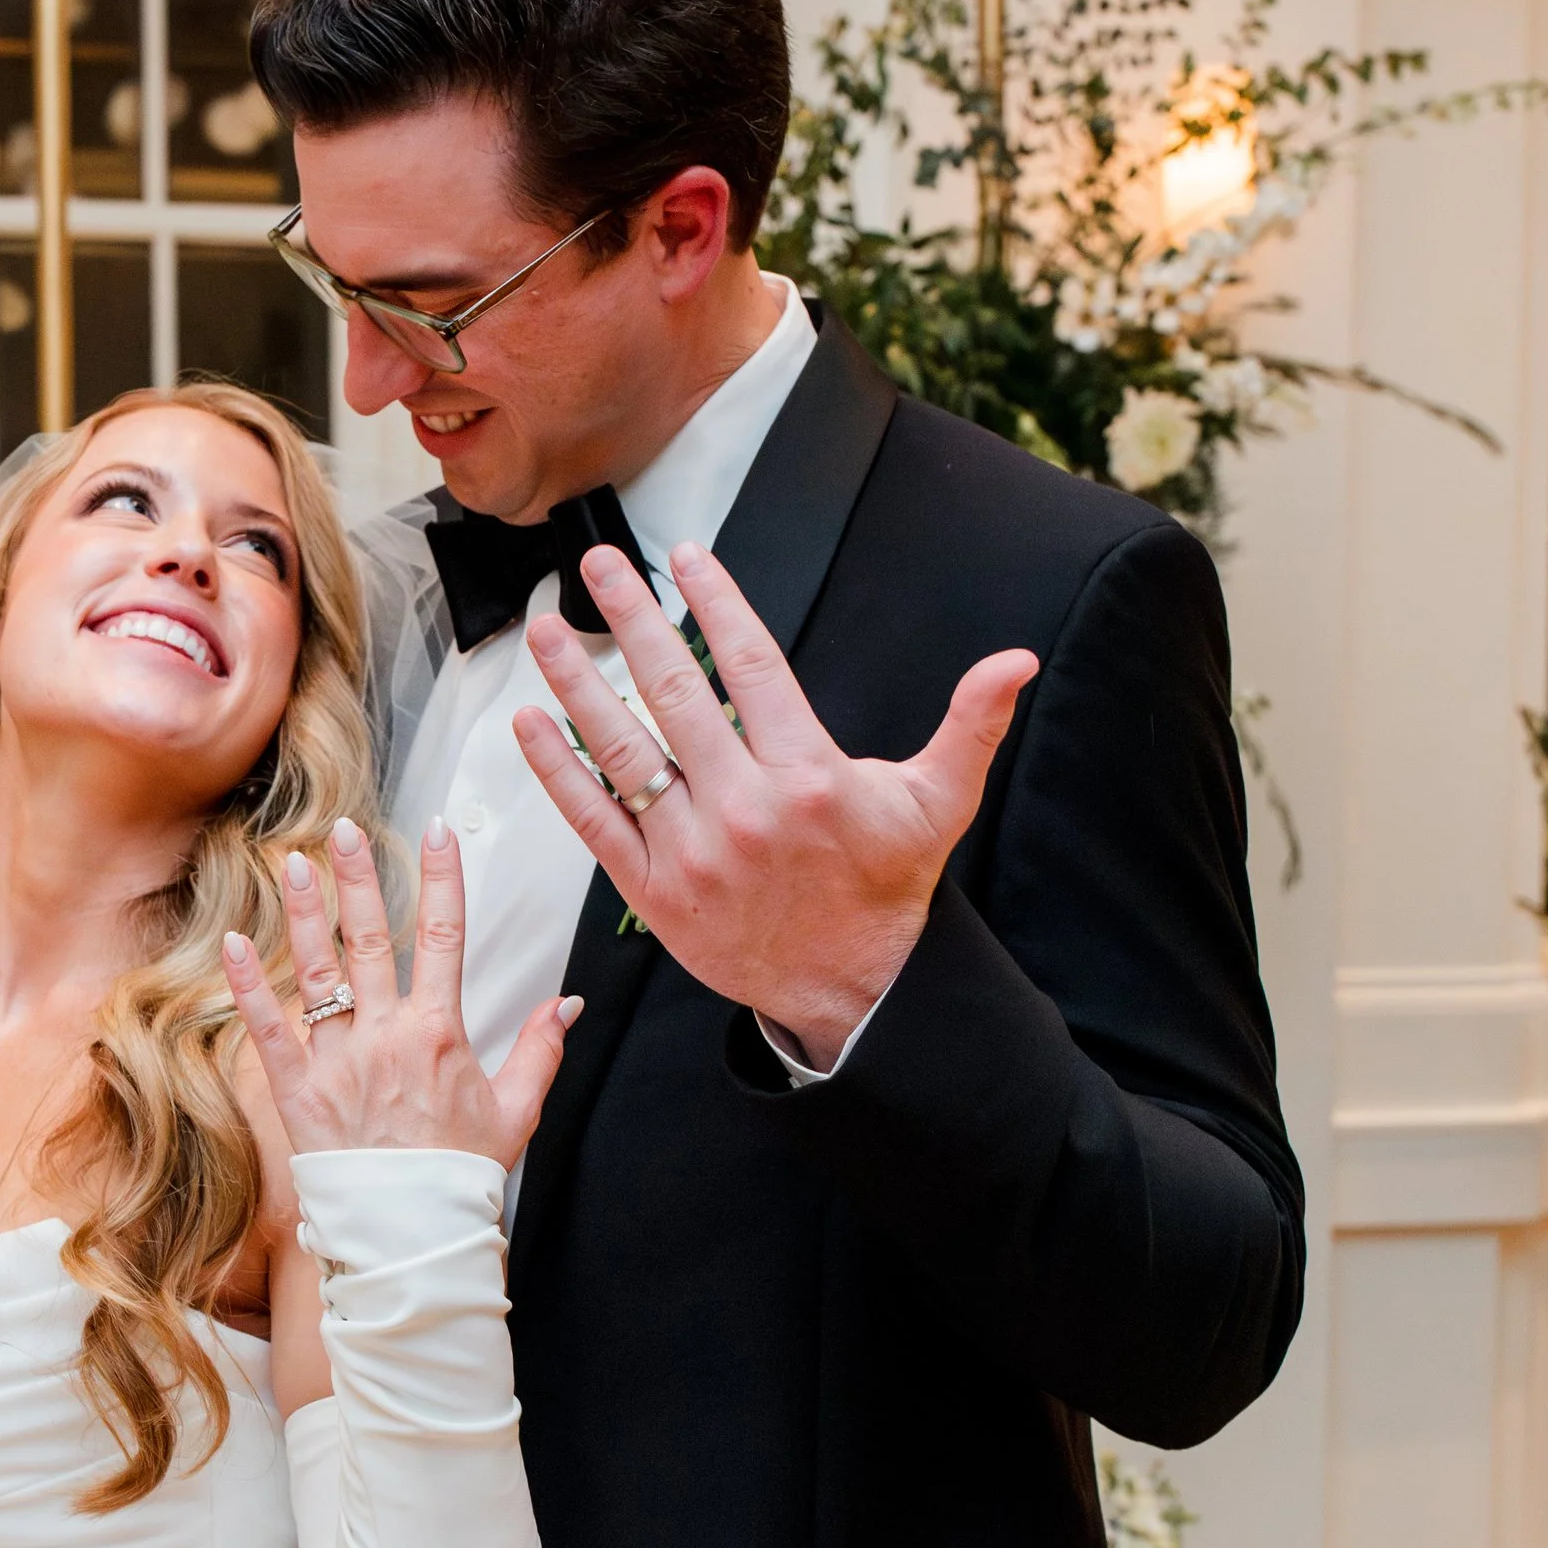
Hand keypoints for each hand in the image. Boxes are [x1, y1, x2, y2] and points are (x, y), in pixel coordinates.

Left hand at [223, 816, 578, 1166]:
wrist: (410, 1234)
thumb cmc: (458, 1175)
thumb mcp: (516, 1110)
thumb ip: (541, 1049)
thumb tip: (566, 1003)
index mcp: (440, 1035)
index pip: (446, 937)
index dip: (443, 878)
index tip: (438, 831)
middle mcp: (387, 1037)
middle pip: (373, 940)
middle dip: (359, 878)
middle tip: (345, 829)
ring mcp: (339, 1062)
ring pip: (320, 973)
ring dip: (306, 915)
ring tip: (294, 864)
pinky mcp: (298, 1092)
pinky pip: (268, 1030)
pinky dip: (249, 986)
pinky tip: (233, 943)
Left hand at [513, 540, 1036, 1065]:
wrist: (852, 990)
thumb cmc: (887, 888)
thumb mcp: (939, 804)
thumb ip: (970, 725)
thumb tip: (1017, 661)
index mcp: (808, 775)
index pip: (751, 667)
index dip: (716, 604)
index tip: (685, 558)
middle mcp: (746, 808)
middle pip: (674, 695)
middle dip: (631, 621)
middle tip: (596, 566)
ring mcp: (694, 852)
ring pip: (624, 752)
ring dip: (577, 684)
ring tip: (545, 629)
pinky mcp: (657, 892)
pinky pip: (596, 822)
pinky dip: (558, 773)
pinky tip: (529, 723)